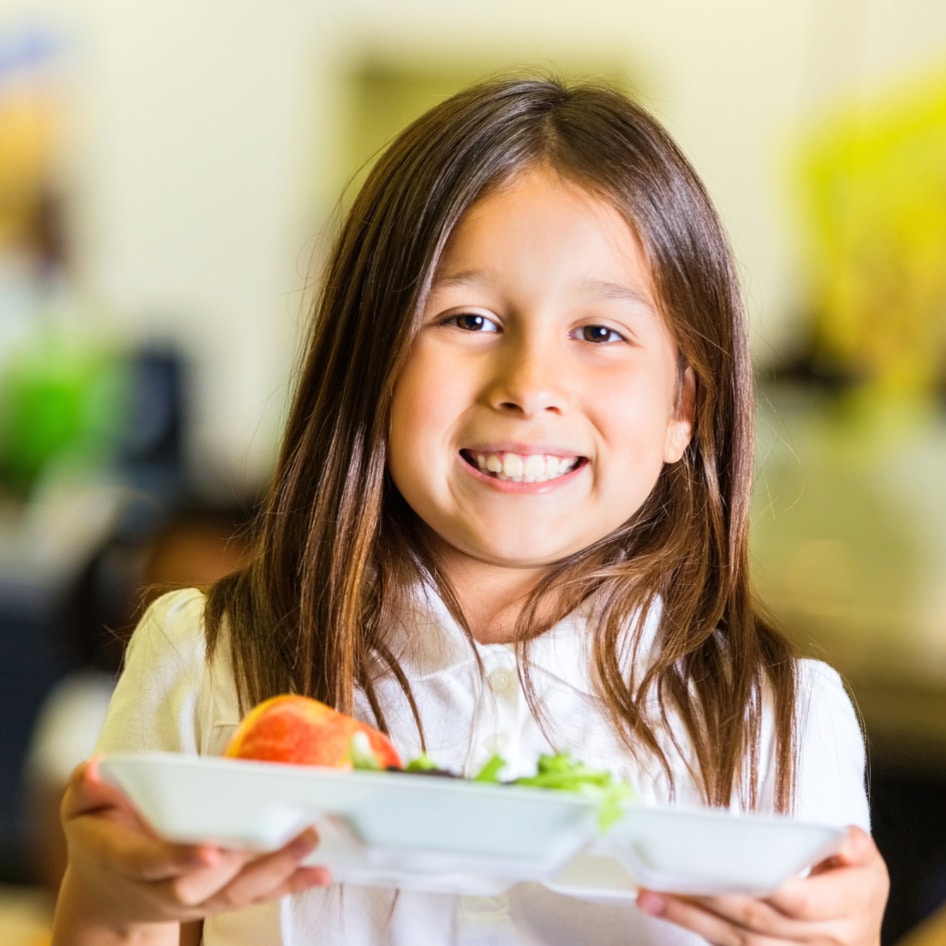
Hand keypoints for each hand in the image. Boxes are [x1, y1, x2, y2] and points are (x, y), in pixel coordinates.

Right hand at [54, 757, 330, 934]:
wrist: (106, 895)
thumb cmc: (100, 837)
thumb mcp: (79, 810)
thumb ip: (86, 788)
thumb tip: (96, 770)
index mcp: (128, 861)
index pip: (153, 861)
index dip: (180, 857)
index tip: (210, 848)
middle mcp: (164, 887)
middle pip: (204, 884)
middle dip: (243, 862)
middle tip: (280, 833)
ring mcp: (194, 899)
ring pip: (237, 893)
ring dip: (277, 870)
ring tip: (309, 840)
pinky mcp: (218, 900)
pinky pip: (256, 897)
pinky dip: (291, 885)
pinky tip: (322, 871)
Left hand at [636, 825, 887, 945]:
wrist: (858, 937)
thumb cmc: (852, 887)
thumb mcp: (862, 859)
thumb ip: (848, 843)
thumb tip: (834, 834)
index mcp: (851, 908)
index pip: (797, 898)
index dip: (758, 883)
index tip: (718, 861)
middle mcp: (828, 943)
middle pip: (758, 920)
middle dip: (709, 897)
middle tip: (664, 873)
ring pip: (741, 943)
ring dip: (692, 918)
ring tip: (651, 895)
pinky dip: (700, 931)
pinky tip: (670, 912)